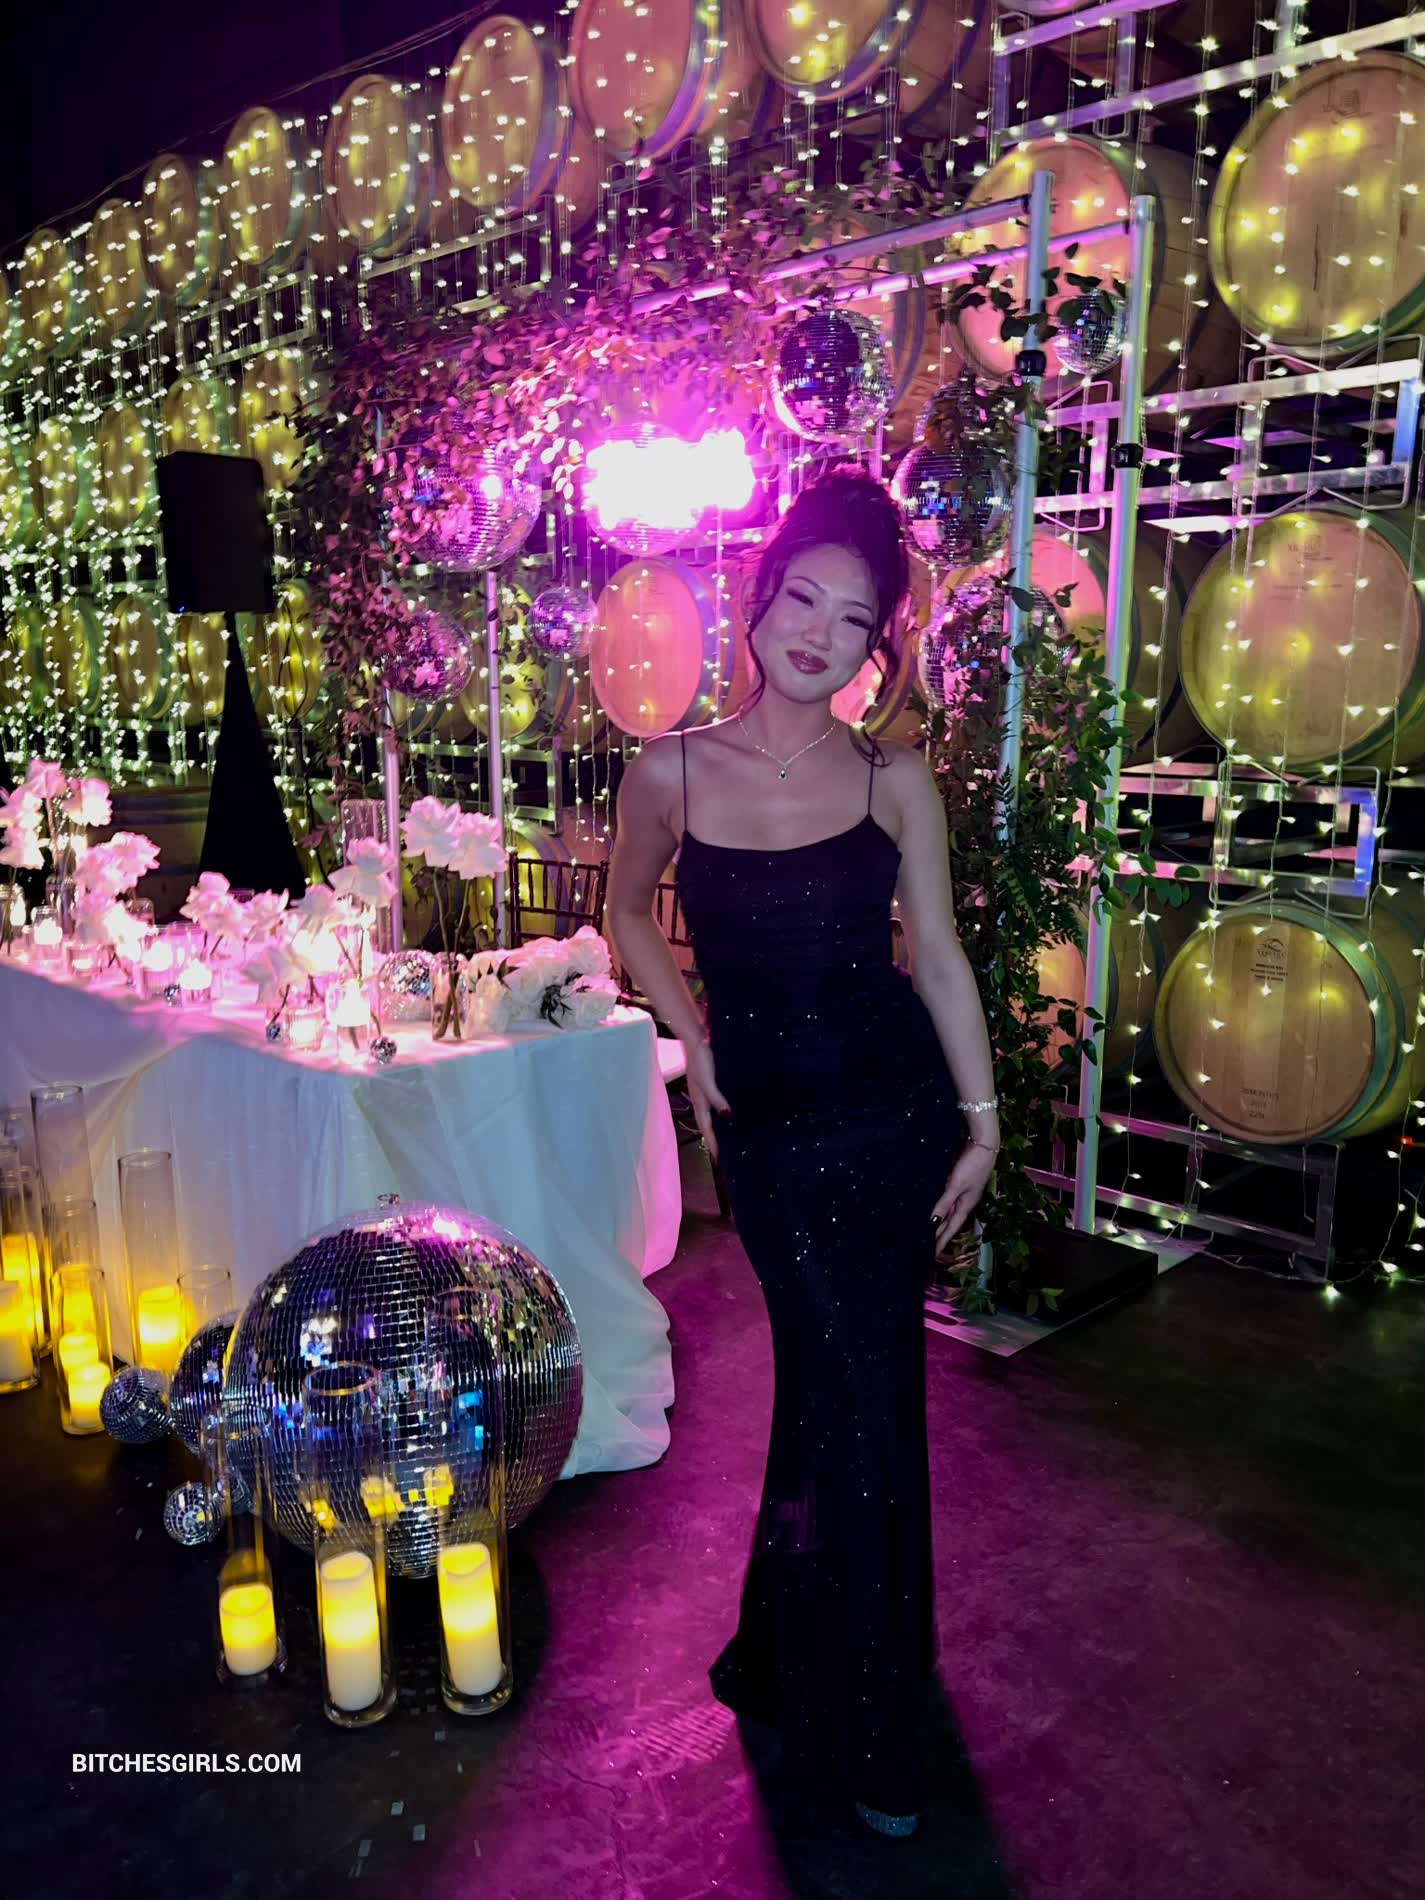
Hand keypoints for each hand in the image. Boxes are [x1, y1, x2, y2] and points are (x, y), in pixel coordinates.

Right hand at [682, 1036, 731, 1160]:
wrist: (694, 1039)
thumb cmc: (699, 1060)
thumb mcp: (707, 1080)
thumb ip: (716, 1098)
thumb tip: (727, 1117)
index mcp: (699, 1101)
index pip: (706, 1127)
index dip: (712, 1142)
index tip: (718, 1158)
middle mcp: (700, 1099)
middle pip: (708, 1124)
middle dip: (714, 1138)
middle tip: (723, 1153)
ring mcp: (704, 1092)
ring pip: (711, 1114)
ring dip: (717, 1126)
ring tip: (727, 1137)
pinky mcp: (709, 1084)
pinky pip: (716, 1103)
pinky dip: (721, 1111)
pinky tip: (728, 1111)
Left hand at [931, 1143, 996, 1251]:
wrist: (984, 1144)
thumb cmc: (972, 1165)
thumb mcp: (956, 1185)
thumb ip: (945, 1203)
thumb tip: (933, 1221)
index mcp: (966, 1205)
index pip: (951, 1228)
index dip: (942, 1240)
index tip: (933, 1254)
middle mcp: (965, 1201)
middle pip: (950, 1221)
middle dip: (940, 1234)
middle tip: (927, 1246)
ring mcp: (963, 1191)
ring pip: (948, 1211)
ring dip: (940, 1221)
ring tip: (929, 1230)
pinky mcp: (959, 1181)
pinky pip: (948, 1200)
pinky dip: (941, 1207)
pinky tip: (935, 1206)